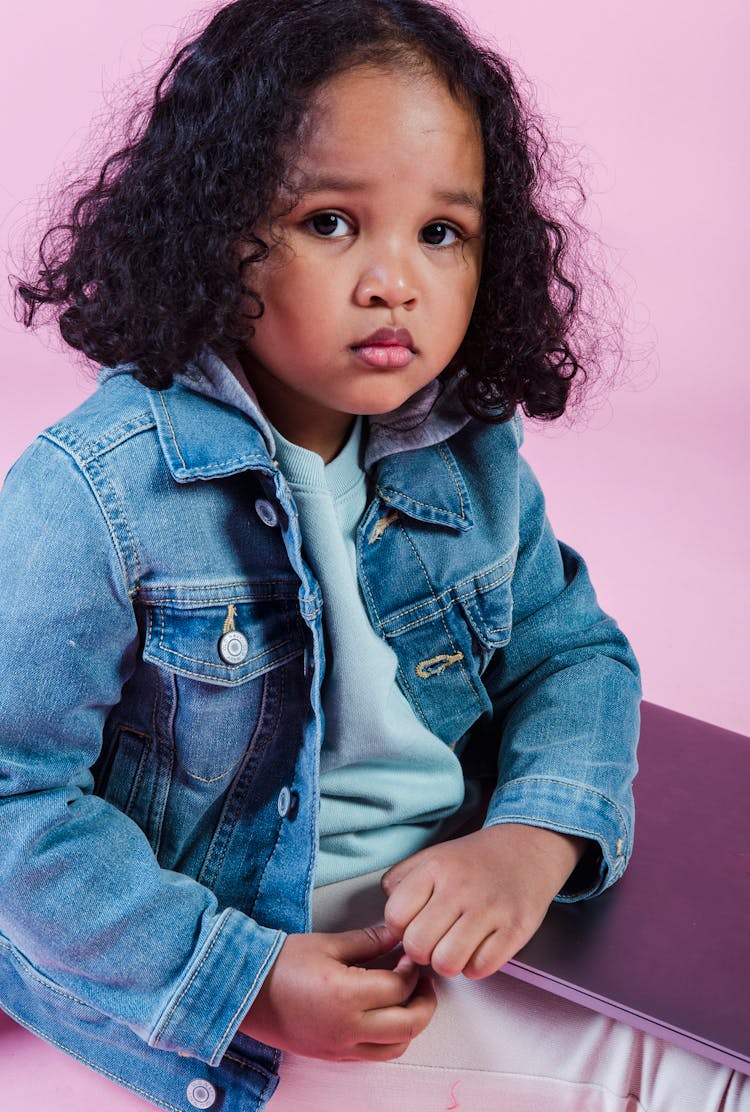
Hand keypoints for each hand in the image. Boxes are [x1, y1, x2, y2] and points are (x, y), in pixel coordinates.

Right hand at [240, 924, 435, 1060]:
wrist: (244, 993)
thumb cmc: (281, 964)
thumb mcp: (326, 943)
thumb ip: (366, 941)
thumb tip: (396, 935)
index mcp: (345, 995)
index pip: (399, 988)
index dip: (412, 970)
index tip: (410, 955)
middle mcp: (347, 1028)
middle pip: (409, 1024)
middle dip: (425, 1001)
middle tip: (422, 980)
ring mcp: (341, 1048)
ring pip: (397, 1047)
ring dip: (411, 1024)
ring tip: (407, 998)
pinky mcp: (334, 1057)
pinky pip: (375, 1055)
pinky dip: (390, 1038)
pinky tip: (385, 1015)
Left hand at [381, 824, 584, 979]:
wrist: (527, 849)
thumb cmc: (474, 860)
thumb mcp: (432, 857)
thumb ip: (401, 882)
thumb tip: (386, 920)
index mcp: (436, 868)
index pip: (394, 917)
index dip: (399, 929)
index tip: (412, 925)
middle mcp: (461, 887)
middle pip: (417, 945)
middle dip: (421, 951)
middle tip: (433, 941)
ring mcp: (490, 909)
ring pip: (446, 963)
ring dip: (447, 963)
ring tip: (454, 948)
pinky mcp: (515, 929)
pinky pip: (480, 969)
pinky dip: (475, 966)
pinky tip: (477, 949)